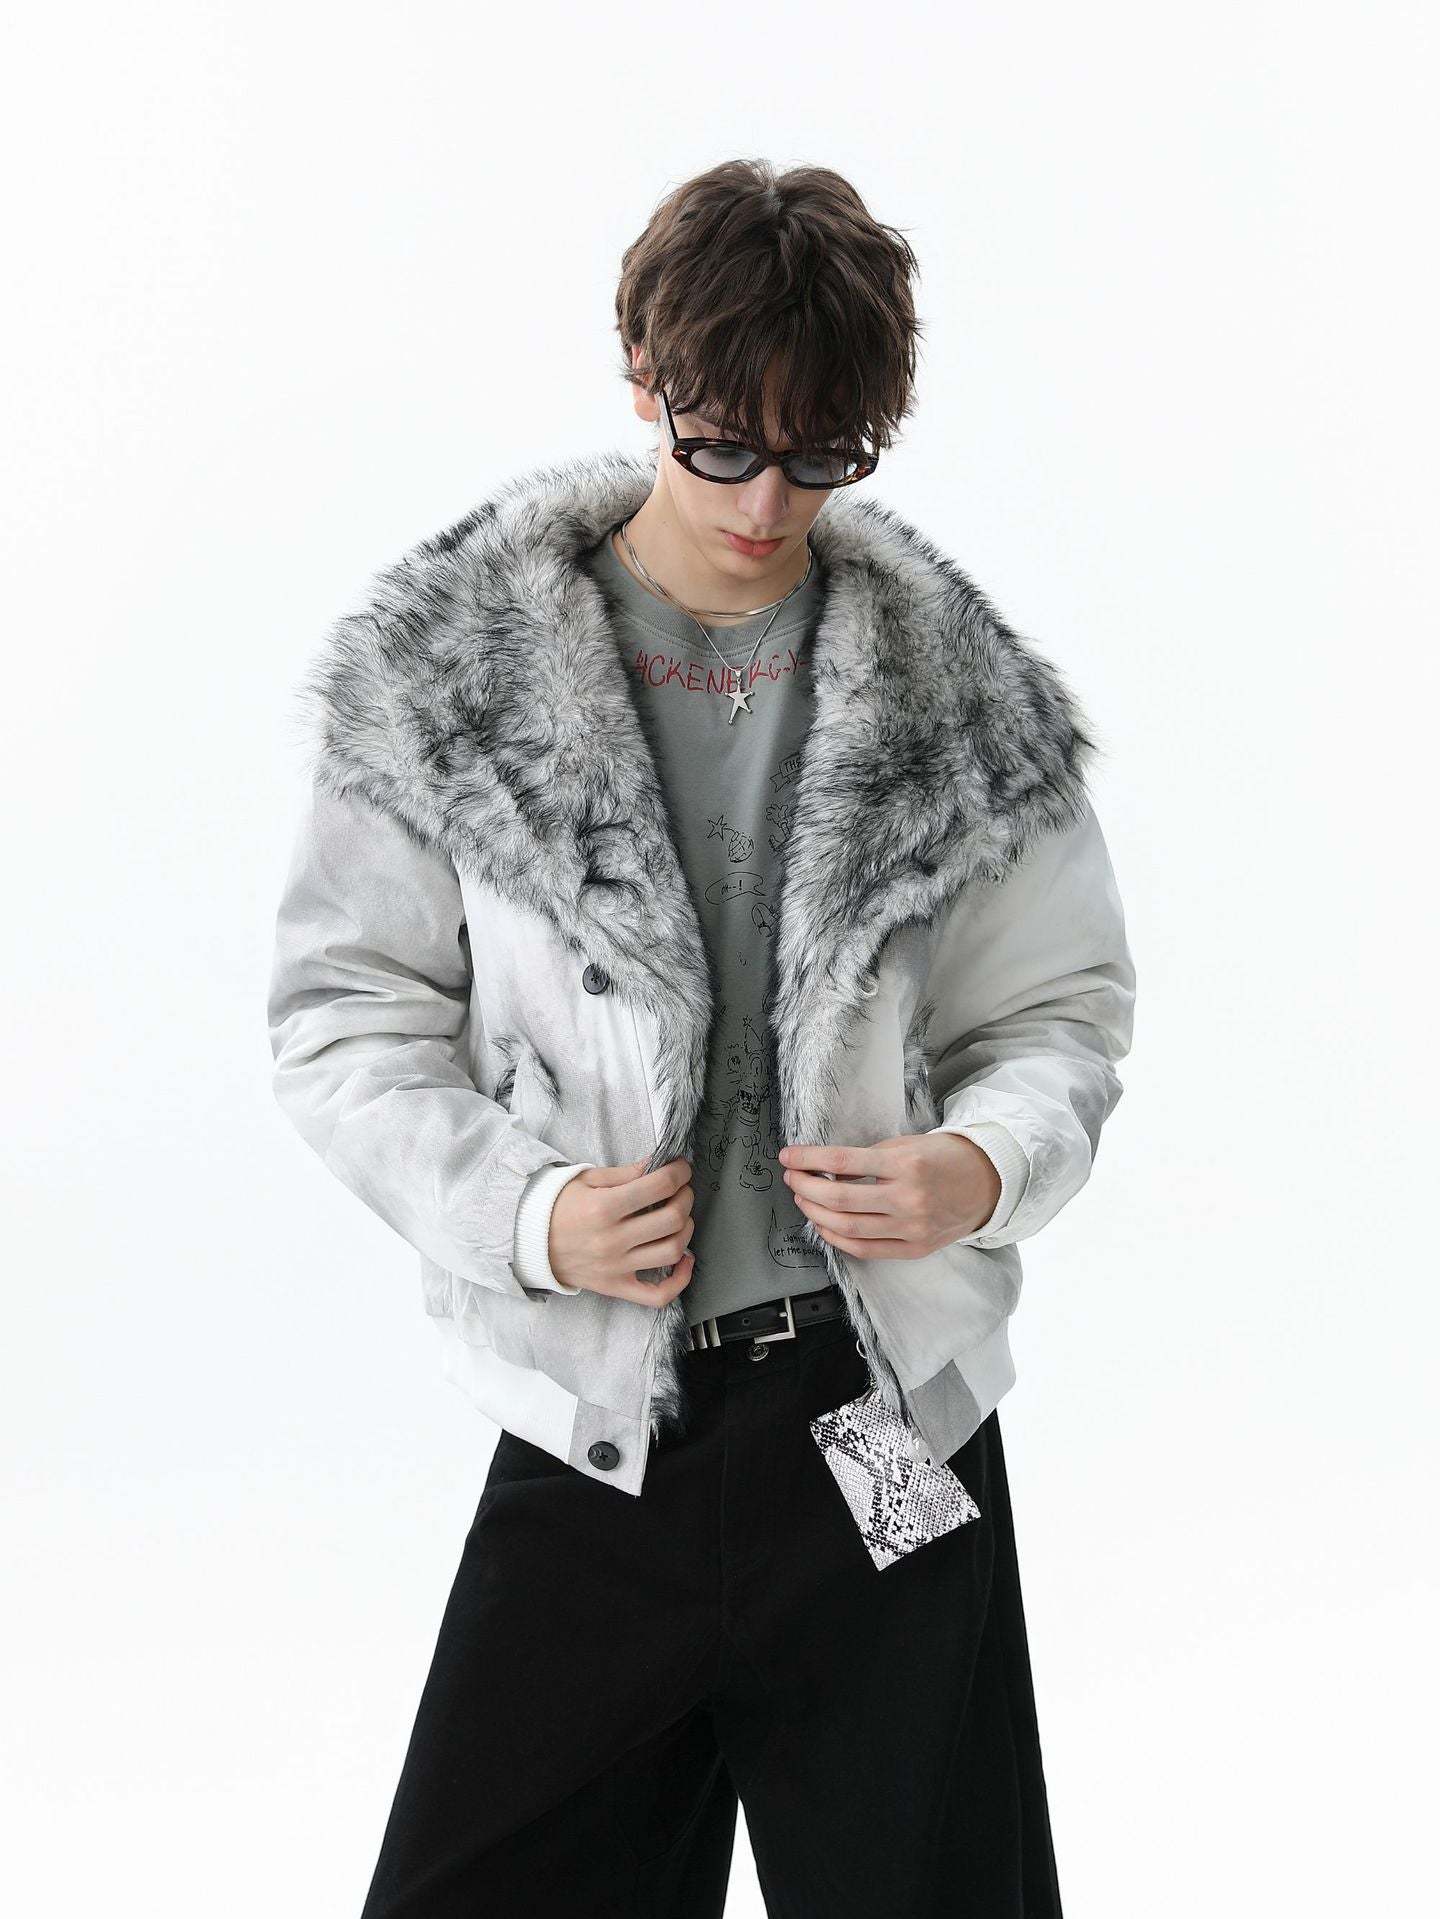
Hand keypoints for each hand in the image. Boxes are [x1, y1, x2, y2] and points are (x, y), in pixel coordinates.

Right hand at [547, 1157, 695, 1303]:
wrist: (528, 1241)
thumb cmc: (558, 1206)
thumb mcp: (587, 1180)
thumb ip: (626, 1173)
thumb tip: (659, 1165)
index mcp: (604, 1208)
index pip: (659, 1186)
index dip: (679, 1173)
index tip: (682, 1169)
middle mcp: (612, 1240)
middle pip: (672, 1218)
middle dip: (686, 1198)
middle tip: (682, 1190)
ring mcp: (616, 1268)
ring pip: (672, 1251)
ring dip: (687, 1230)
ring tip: (681, 1217)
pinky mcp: (615, 1287)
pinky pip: (657, 1295)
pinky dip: (680, 1280)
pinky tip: (685, 1259)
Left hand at [777, 1133, 1000, 1259]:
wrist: (986, 1183)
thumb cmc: (943, 1158)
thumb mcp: (906, 1145)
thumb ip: (868, 1159)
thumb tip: (827, 1170)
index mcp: (906, 1164)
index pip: (843, 1161)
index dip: (809, 1159)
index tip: (788, 1156)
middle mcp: (908, 1198)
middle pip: (840, 1198)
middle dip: (806, 1187)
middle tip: (791, 1178)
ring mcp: (912, 1228)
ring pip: (848, 1227)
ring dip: (816, 1213)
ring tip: (804, 1199)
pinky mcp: (914, 1249)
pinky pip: (866, 1249)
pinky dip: (838, 1238)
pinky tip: (824, 1224)